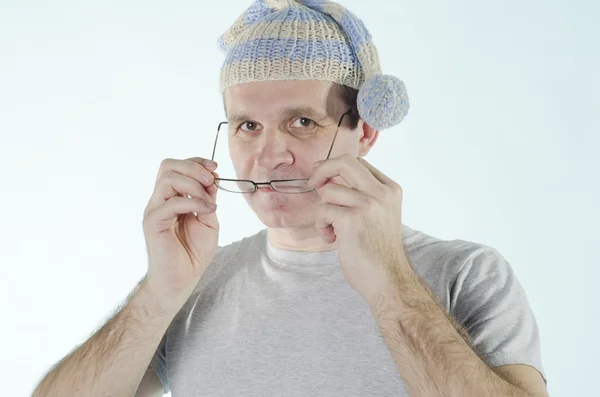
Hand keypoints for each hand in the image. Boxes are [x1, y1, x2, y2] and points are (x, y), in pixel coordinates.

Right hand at [142, 157, 219, 305]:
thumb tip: (213, 178)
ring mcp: (154, 209)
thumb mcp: (208, 220)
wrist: (181, 280)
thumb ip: (208, 199)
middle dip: (194, 167)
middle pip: (168, 166)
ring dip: (193, 183)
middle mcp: (160, 200)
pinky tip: (207, 210)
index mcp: (171, 197)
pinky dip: (193, 202)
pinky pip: (171, 202)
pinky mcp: (153, 222)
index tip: (216, 168)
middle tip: (211, 180)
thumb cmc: (193, 253)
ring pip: (167, 178)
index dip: (197, 162)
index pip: (177, 167)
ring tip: (208, 198)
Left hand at [308, 154, 406, 305]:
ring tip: (332, 231)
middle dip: (322, 169)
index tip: (324, 178)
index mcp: (390, 189)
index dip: (336, 167)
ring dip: (323, 212)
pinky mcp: (352, 219)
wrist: (388, 280)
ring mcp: (368, 204)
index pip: (358, 163)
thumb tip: (328, 180)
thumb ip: (362, 196)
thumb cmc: (378, 252)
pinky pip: (322, 211)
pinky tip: (331, 239)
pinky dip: (321, 226)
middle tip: (313, 183)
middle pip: (344, 162)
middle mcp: (381, 193)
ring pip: (328, 191)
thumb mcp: (379, 215)